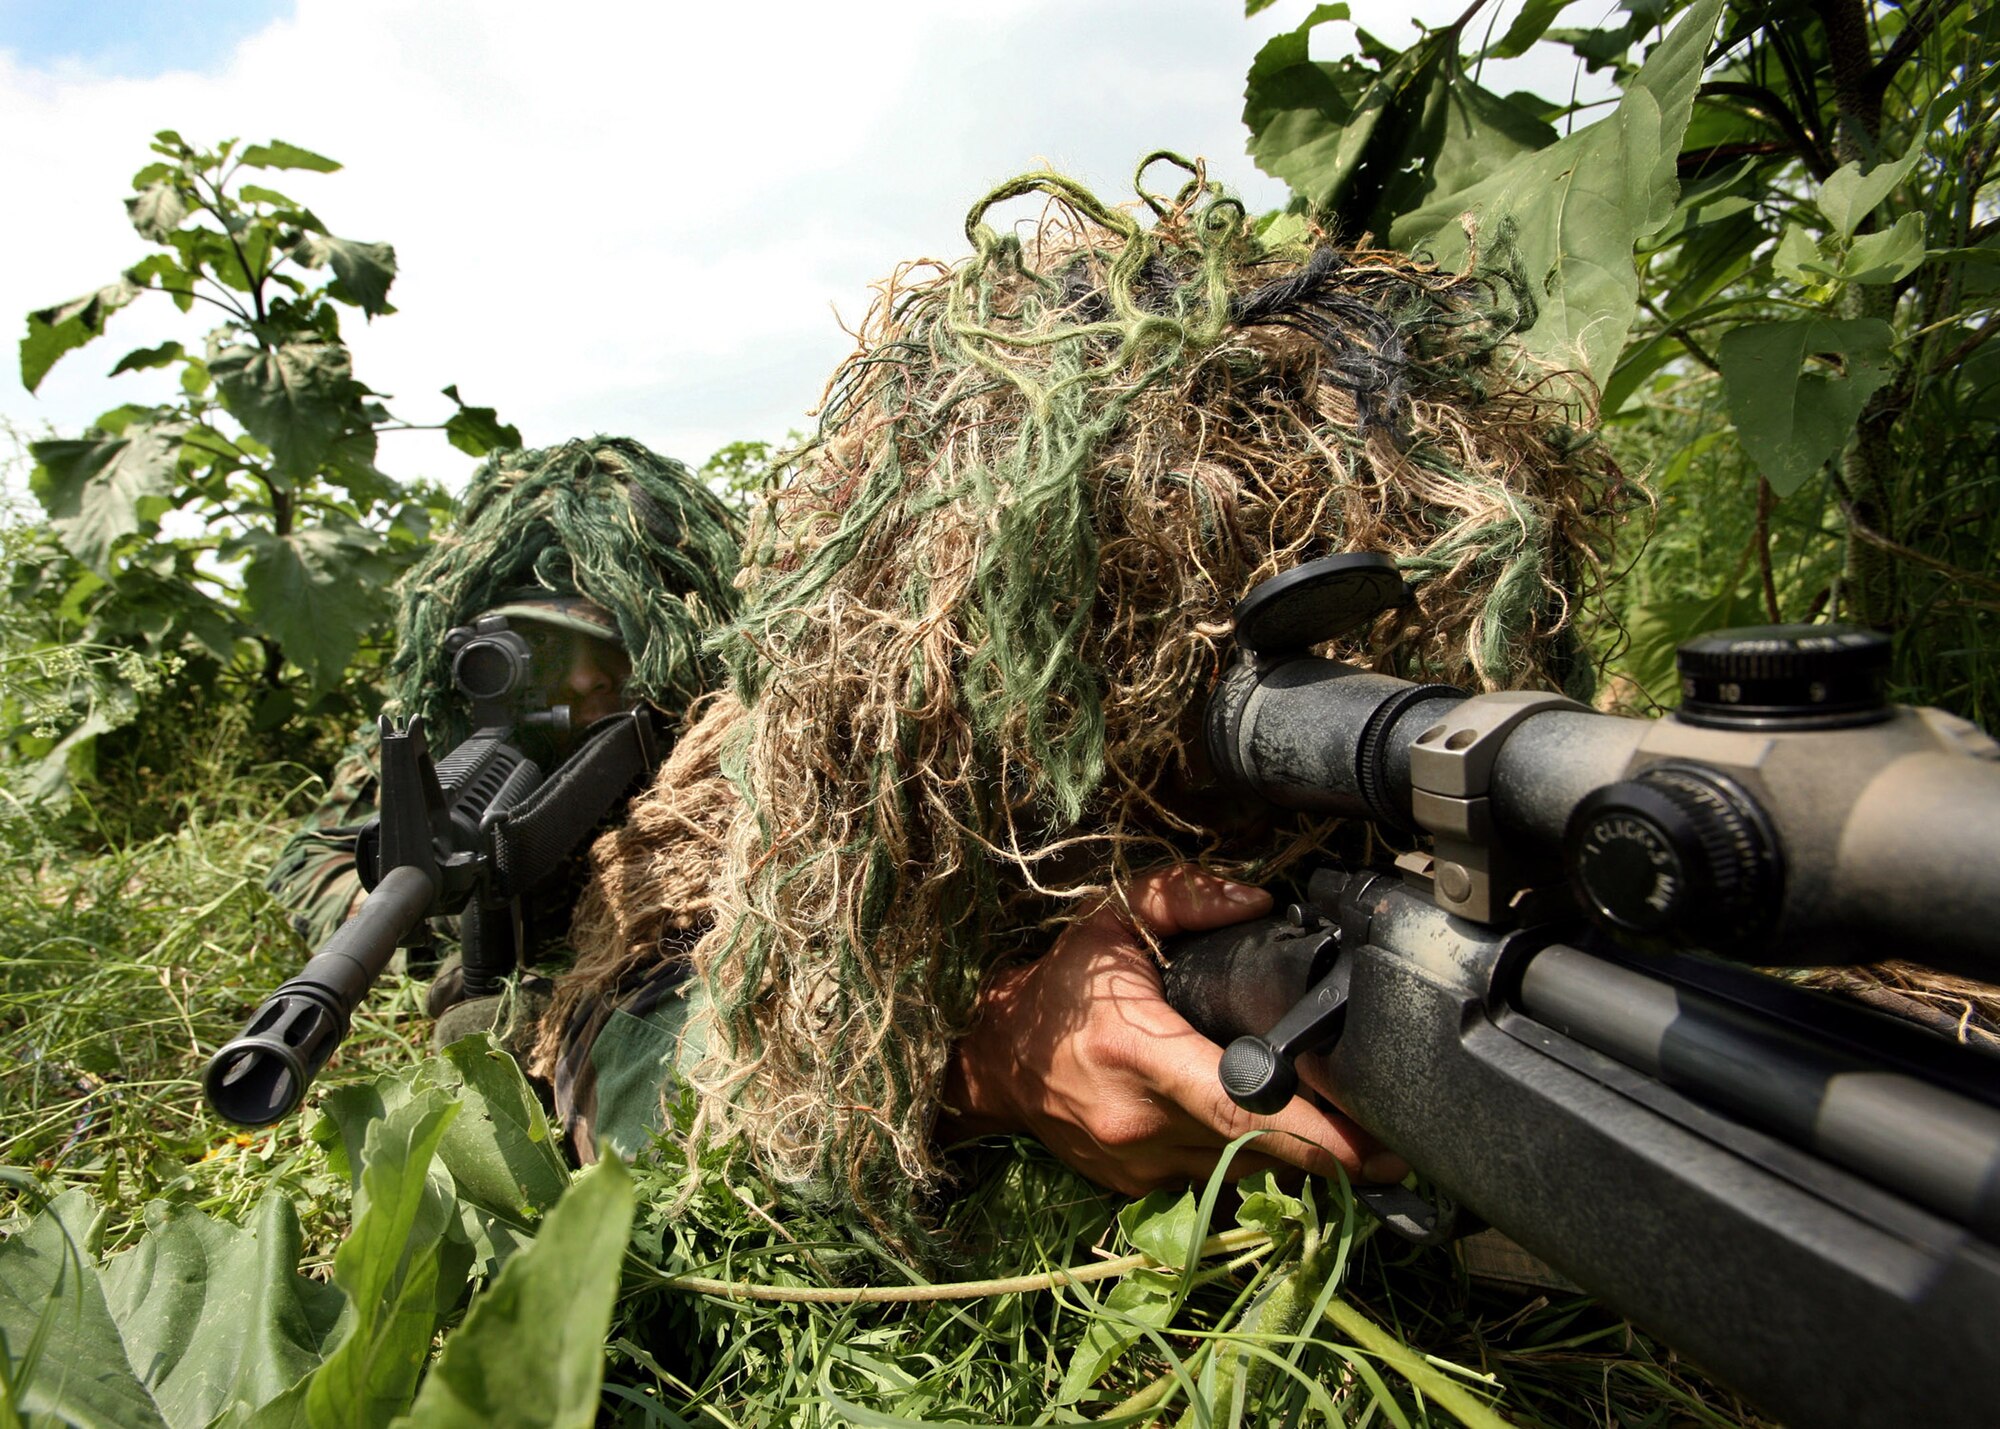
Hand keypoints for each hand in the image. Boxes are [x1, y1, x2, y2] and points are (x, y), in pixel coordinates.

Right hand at [940, 865, 1406, 1196]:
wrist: (993, 1059)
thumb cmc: (1060, 986)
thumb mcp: (1111, 920)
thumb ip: (1183, 897)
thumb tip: (1259, 898)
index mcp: (1136, 1051)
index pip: (1235, 1103)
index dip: (1307, 1131)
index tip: (1369, 1149)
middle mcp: (1138, 1118)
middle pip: (1253, 1148)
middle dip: (1328, 1153)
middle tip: (1397, 1152)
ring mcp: (1135, 1162)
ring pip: (1238, 1171)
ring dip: (1289, 1157)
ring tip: (1344, 1137)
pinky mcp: (1135, 1186)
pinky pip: (1211, 1179)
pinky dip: (1244, 1161)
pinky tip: (1273, 1138)